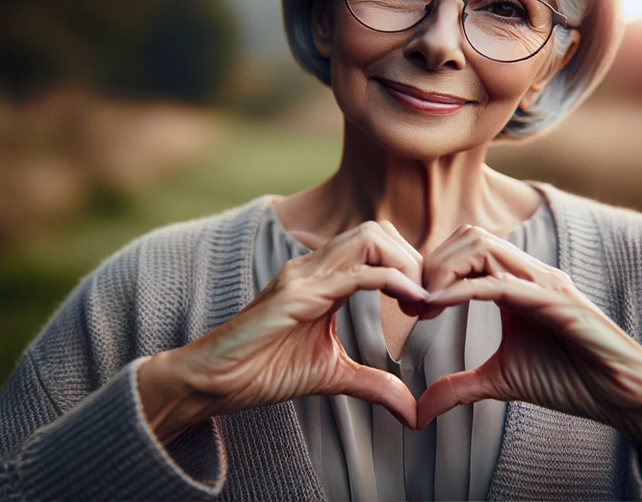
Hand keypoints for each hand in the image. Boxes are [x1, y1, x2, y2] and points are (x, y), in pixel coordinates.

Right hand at [139, 220, 427, 442]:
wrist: (212, 381)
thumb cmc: (262, 371)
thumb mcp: (332, 376)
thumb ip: (373, 385)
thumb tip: (412, 412)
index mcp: (323, 277)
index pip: (377, 244)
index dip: (410, 267)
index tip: (428, 305)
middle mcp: (313, 266)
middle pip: (378, 229)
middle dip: (413, 258)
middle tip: (428, 300)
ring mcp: (303, 276)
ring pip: (369, 238)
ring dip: (406, 264)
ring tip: (420, 301)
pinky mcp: (296, 295)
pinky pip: (355, 273)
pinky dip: (391, 282)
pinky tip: (409, 304)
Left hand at [416, 225, 641, 492]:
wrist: (624, 395)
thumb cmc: (572, 380)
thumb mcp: (502, 381)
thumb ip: (460, 386)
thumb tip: (418, 411)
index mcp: (516, 283)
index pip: (466, 250)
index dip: (431, 269)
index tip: (409, 305)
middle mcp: (531, 274)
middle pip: (470, 235)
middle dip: (432, 262)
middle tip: (411, 302)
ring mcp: (546, 283)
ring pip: (484, 247)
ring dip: (445, 269)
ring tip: (425, 304)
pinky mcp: (558, 302)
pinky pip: (503, 284)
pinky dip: (465, 291)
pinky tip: (441, 307)